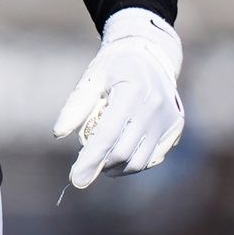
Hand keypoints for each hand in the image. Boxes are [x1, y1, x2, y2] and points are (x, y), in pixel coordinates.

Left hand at [52, 8, 185, 187]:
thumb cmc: (115, 68)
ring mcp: (168, 119)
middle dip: (101, 165)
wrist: (150, 55)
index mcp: (132, 91)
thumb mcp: (91, 79)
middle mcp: (154, 107)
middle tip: (85, 163)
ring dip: (116, 168)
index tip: (76, 179)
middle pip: (123, 152)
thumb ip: (75, 105)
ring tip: (102, 160)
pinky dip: (133, 162)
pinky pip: (152, 157)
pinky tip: (120, 154)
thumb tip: (59, 133)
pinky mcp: (175, 128)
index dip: (91, 159)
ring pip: (139, 160)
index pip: (108, 134)